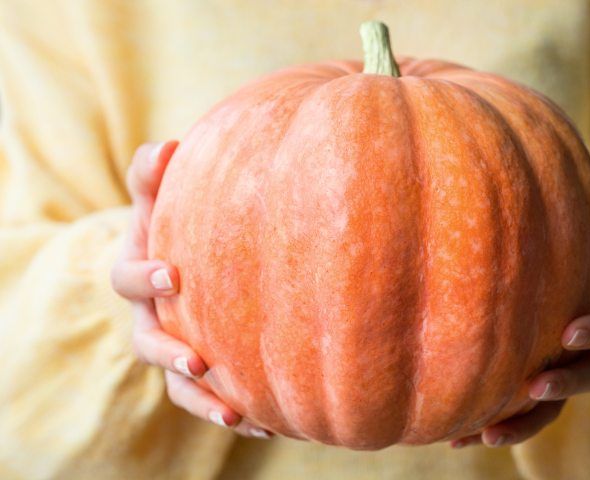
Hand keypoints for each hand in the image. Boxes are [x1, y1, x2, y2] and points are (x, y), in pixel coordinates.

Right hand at [111, 141, 271, 439]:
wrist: (187, 259)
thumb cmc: (174, 222)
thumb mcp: (159, 198)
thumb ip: (154, 175)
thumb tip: (167, 146)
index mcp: (138, 274)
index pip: (126, 279)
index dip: (145, 278)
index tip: (173, 275)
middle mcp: (149, 318)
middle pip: (147, 344)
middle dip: (169, 353)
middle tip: (198, 361)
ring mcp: (172, 348)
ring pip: (178, 385)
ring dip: (204, 400)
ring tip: (237, 414)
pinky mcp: (198, 373)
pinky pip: (208, 399)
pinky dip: (234, 412)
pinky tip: (269, 424)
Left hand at [452, 166, 589, 448]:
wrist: (568, 259)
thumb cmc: (583, 230)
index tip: (570, 331)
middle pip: (589, 374)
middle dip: (565, 384)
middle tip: (535, 386)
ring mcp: (561, 363)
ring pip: (552, 405)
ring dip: (523, 422)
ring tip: (485, 434)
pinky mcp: (531, 375)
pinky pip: (518, 409)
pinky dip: (491, 424)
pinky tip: (453, 437)